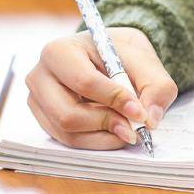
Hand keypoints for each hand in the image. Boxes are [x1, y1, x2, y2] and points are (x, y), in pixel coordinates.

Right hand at [25, 28, 177, 149]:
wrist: (106, 57)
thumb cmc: (120, 55)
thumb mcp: (144, 61)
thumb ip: (155, 86)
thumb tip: (150, 119)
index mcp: (60, 51)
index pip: (84, 82)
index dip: (114, 100)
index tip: (140, 112)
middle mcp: (40, 76)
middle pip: (68, 114)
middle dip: (106, 124)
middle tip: (134, 128)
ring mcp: (38, 101)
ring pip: (68, 133)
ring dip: (103, 137)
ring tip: (126, 129)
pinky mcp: (44, 120)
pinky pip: (68, 142)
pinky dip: (95, 142)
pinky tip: (112, 131)